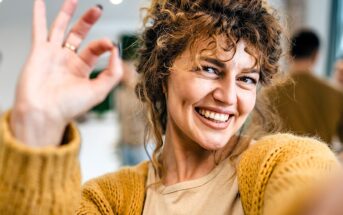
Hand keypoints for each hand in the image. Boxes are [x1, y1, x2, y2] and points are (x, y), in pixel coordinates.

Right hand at [10, 0, 122, 146]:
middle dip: (88, 20)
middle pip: (80, 34)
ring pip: (61, 28)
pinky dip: (38, 15)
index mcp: (82, 69)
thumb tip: (117, 52)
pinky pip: (39, 29)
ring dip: (67, 12)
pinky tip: (40, 2)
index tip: (111, 44)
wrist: (44, 113)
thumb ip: (112, 73)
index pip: (96, 48)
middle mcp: (68, 60)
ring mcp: (53, 54)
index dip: (105, 44)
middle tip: (98, 8)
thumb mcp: (99, 91)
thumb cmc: (68, 107)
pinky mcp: (39, 52)